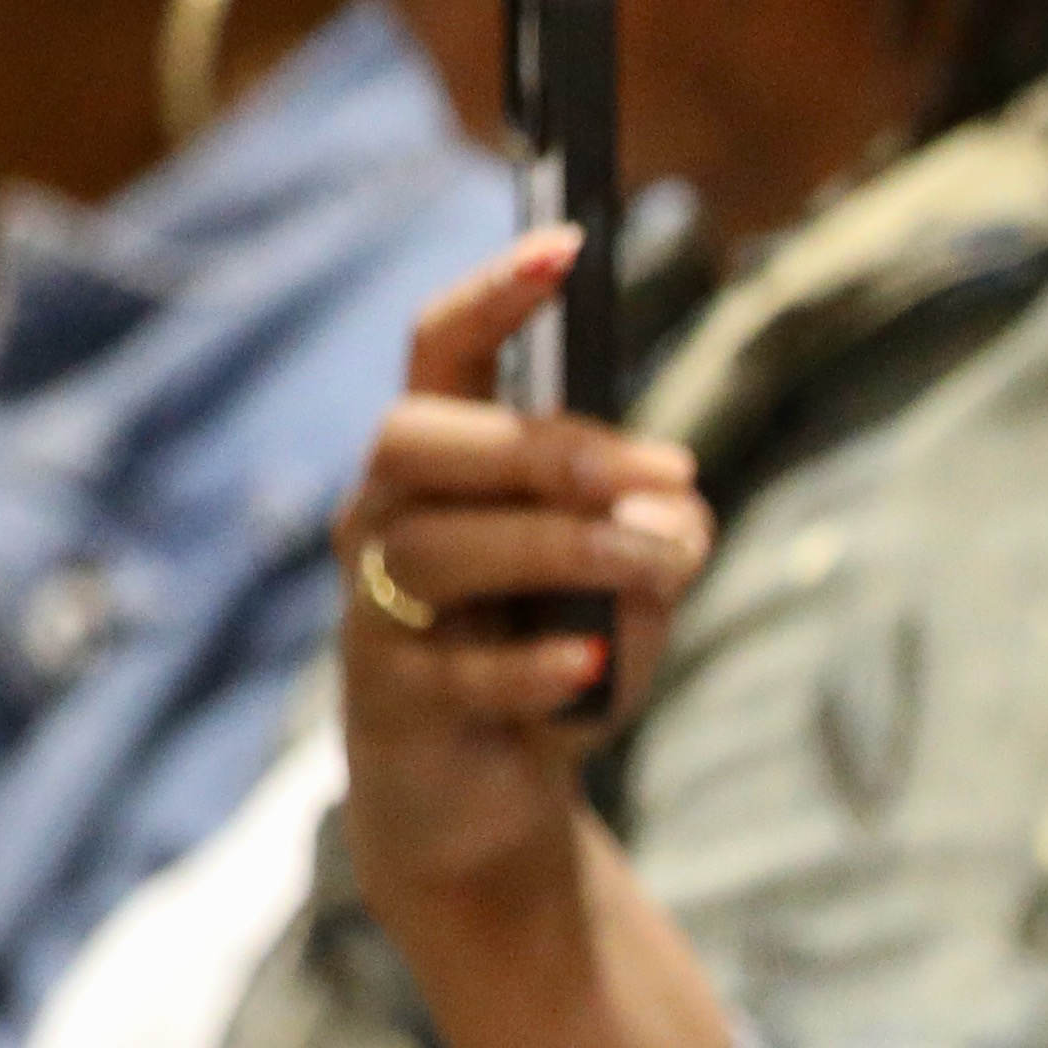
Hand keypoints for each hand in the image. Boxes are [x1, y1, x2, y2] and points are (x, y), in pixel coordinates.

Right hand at [332, 235, 708, 931]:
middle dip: (546, 444)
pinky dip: (529, 664)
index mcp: (439, 462)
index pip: (438, 349)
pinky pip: (452, 670)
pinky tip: (589, 663)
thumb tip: (674, 521)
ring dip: (564, 545)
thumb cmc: (554, 656)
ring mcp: (374, 611)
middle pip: (417, 436)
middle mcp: (382, 519)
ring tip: (657, 565)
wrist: (482, 801)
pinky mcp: (393, 703)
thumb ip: (659, 534)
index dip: (493, 294)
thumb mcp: (629, 586)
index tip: (565, 246)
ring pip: (440, 546)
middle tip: (668, 475)